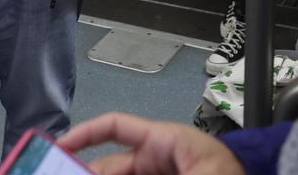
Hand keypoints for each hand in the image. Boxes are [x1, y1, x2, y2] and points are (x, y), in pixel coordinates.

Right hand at [59, 113, 244, 174]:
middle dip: (83, 172)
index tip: (56, 148)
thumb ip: (150, 169)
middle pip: (107, 168)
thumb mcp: (198, 173)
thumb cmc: (241, 171)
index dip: (83, 135)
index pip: (114, 128)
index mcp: (163, 141)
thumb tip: (106, 170)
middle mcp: (155, 162)